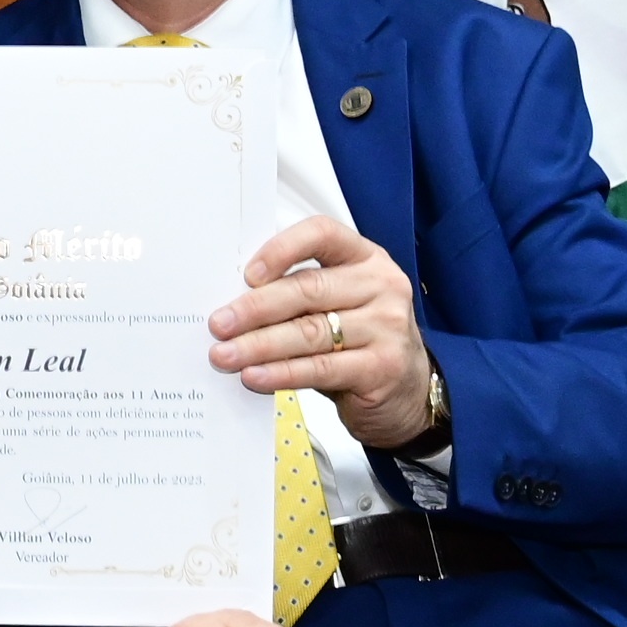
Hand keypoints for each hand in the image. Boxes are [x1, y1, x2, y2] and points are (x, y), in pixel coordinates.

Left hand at [208, 212, 432, 447]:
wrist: (407, 392)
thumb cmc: (360, 340)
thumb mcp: (338, 305)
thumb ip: (300, 295)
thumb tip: (232, 302)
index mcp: (366, 258)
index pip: (322, 234)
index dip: (282, 249)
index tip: (247, 273)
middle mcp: (382, 286)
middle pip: (308, 289)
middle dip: (255, 308)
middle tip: (219, 323)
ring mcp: (387, 327)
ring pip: (310, 332)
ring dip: (259, 345)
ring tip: (225, 354)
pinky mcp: (382, 368)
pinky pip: (321, 368)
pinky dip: (281, 373)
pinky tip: (254, 376)